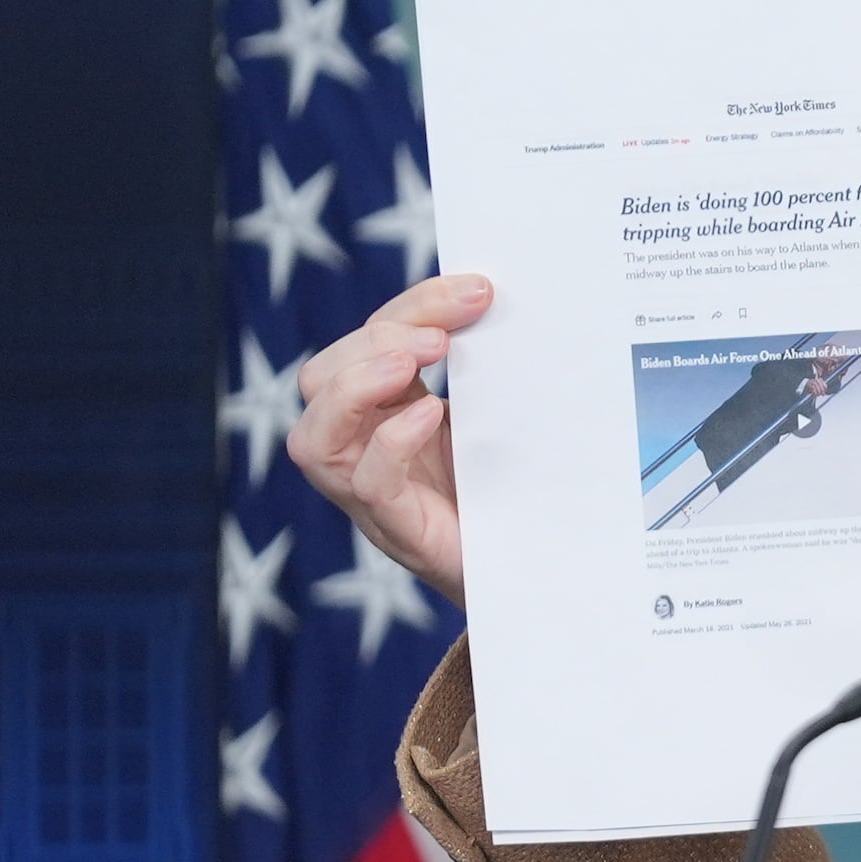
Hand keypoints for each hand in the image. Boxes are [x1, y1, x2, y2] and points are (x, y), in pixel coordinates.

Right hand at [287, 272, 487, 603]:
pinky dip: (389, 443)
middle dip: (377, 340)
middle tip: (442, 335)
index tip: (477, 289)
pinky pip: (365, 485)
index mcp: (389, 410)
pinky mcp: (400, 531)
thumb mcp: (500, 415)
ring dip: (357, 386)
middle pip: (322, 380)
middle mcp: (366, 449)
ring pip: (314, 438)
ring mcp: (373, 494)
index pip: (371, 343)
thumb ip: (490, 367)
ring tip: (416, 360)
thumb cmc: (519, 489)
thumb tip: (502, 298)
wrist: (546, 572)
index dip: (414, 306)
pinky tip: (430, 416)